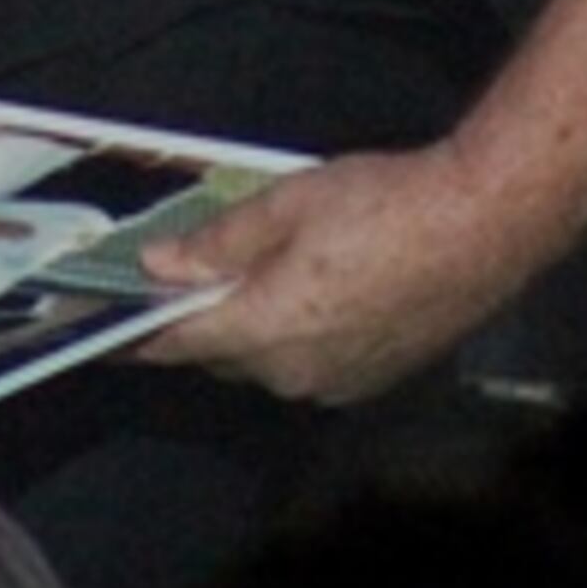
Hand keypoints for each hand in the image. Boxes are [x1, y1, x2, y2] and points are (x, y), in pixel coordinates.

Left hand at [126, 146, 571, 405]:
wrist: (484, 226)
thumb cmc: (383, 205)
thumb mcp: (287, 204)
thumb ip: (218, 242)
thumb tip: (160, 265)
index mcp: (264, 329)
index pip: (177, 343)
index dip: (136, 335)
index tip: (103, 332)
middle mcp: (294, 373)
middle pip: (222, 353)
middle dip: (204, 319)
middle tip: (194, 274)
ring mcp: (338, 384)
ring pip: (270, 361)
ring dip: (256, 326)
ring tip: (268, 271)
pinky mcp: (375, 379)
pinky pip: (312, 365)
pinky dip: (300, 335)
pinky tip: (319, 291)